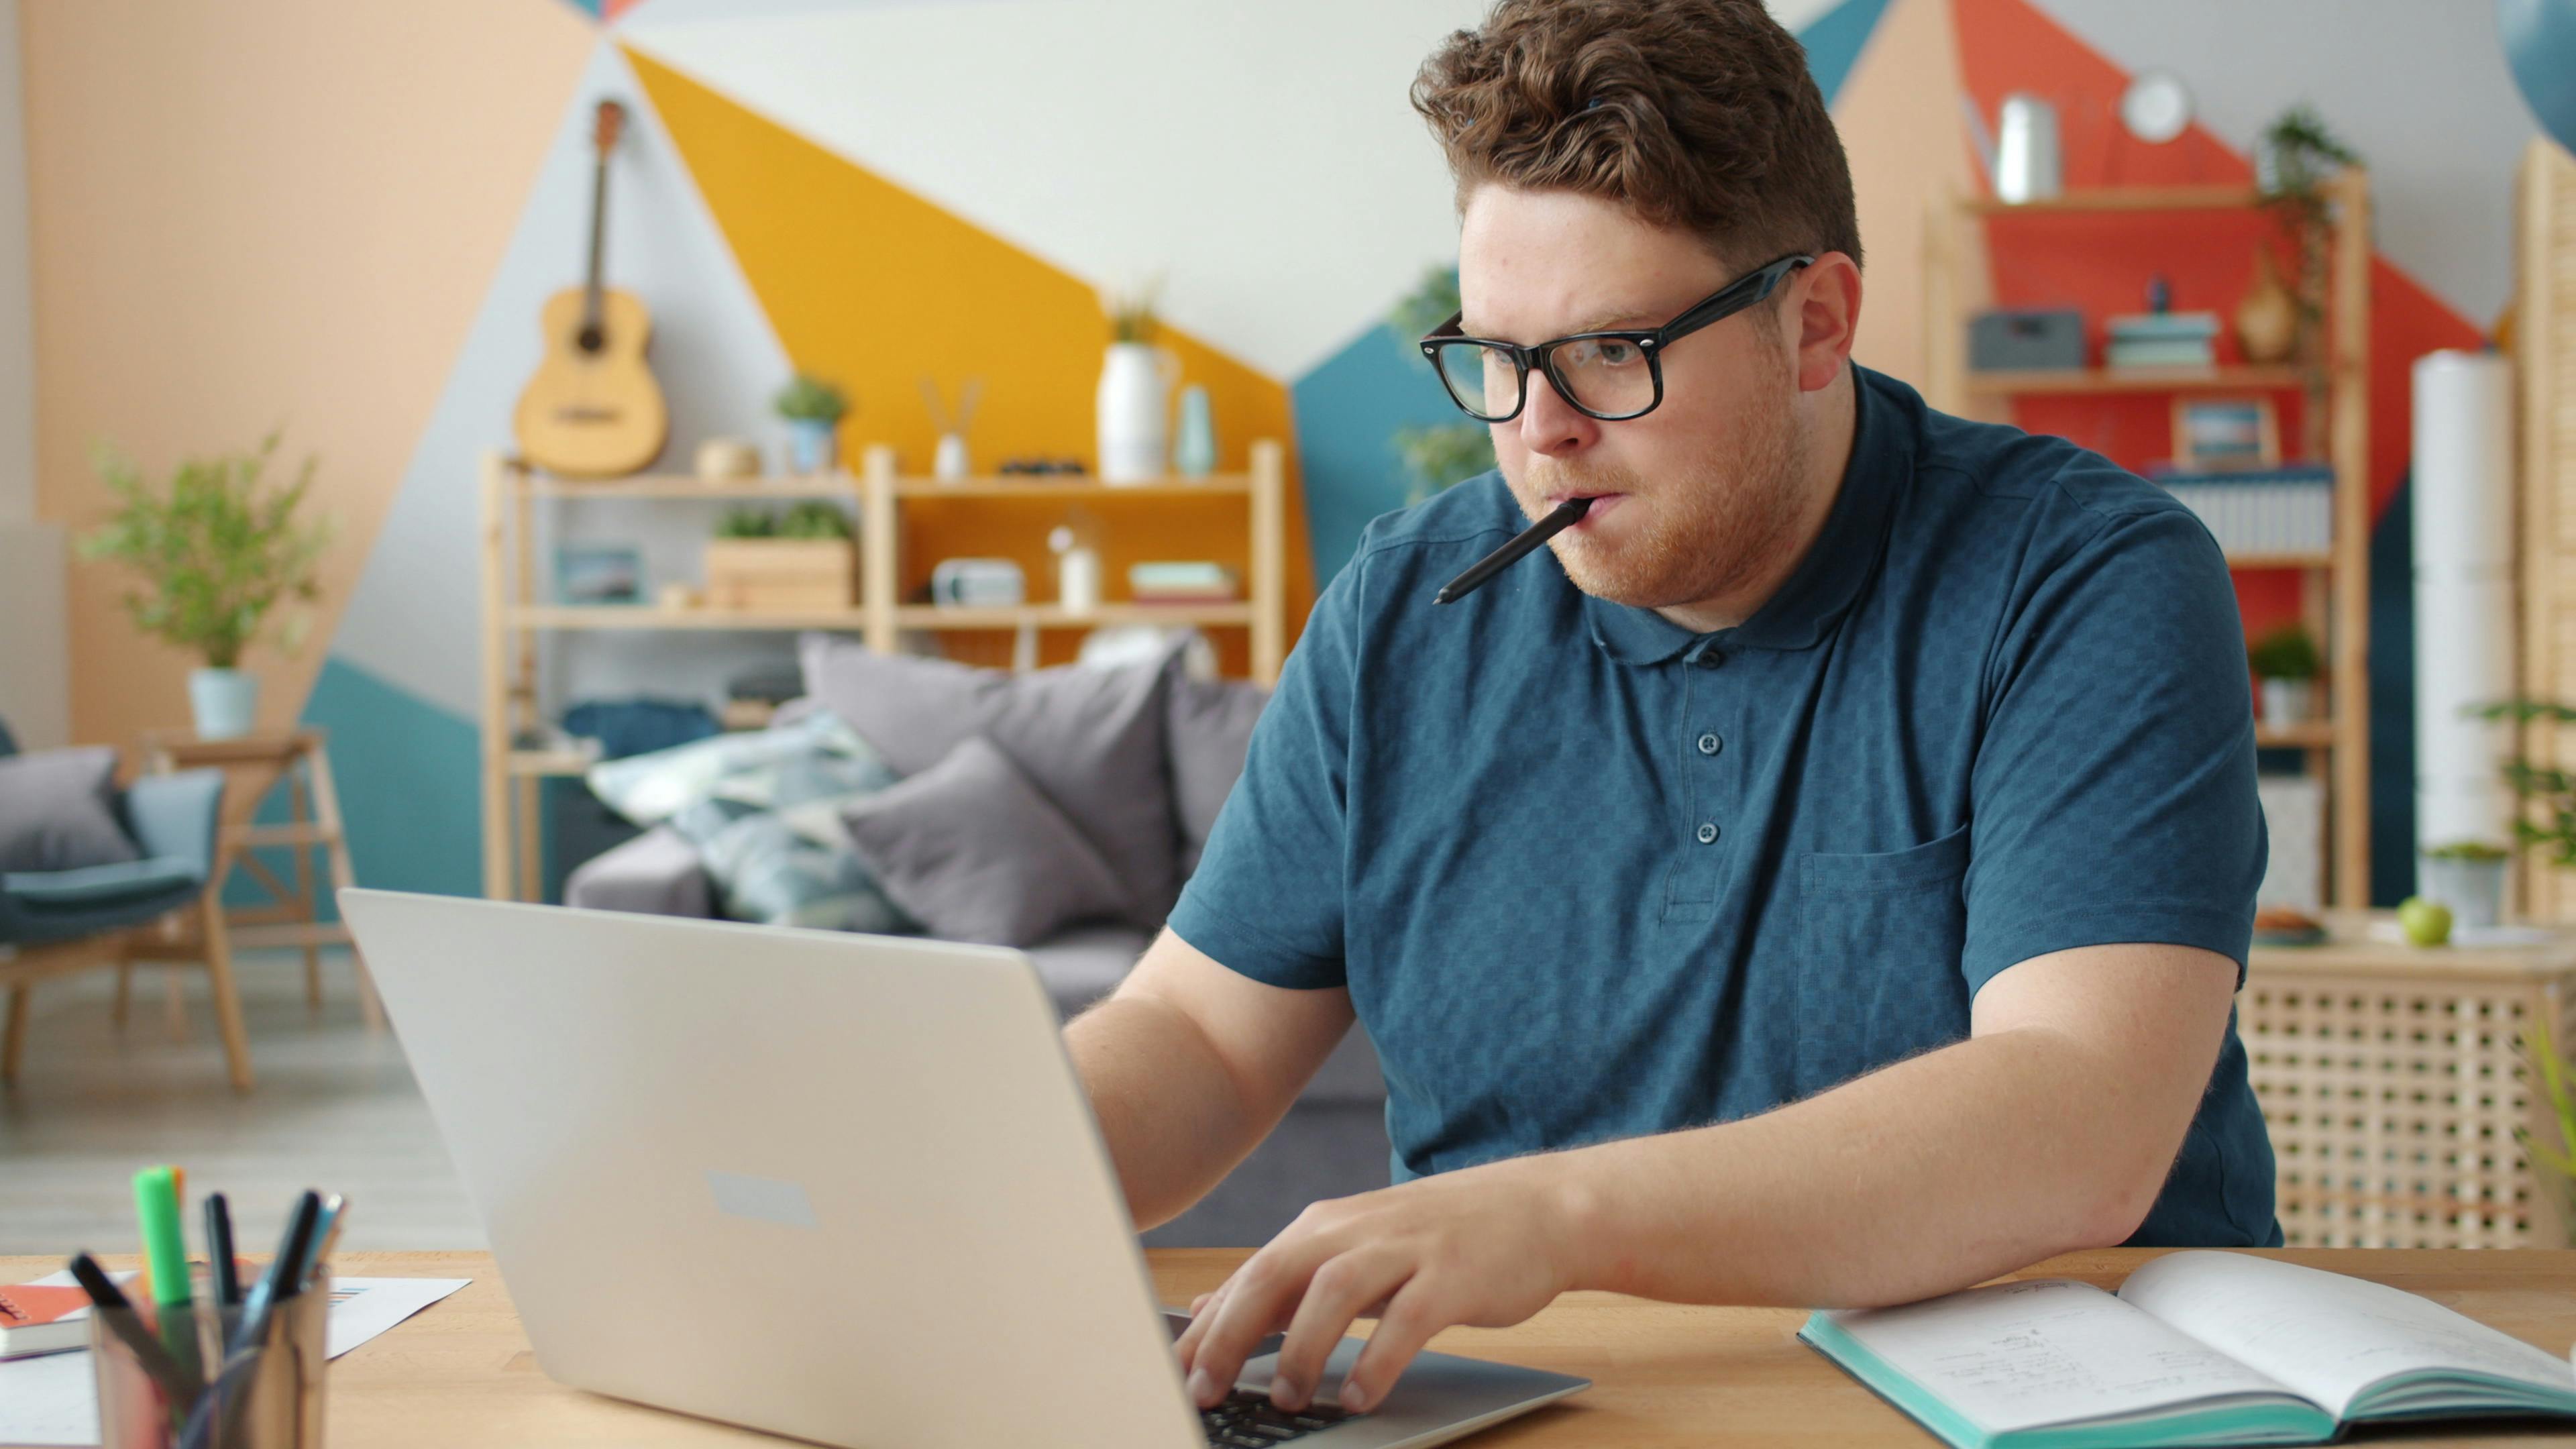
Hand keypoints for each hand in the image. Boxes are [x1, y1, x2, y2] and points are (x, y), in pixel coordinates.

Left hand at [1172, 1155, 1583, 1414]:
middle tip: (1207, 1391)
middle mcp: (1355, 1230)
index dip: (1207, 1327)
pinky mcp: (1452, 1275)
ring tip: (1288, 1400)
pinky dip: (1378, 1359)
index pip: (1249, 1276)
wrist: (1536, 1207)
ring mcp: (1405, 1249)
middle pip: (1275, 1274)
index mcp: (1324, 1228)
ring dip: (1303, 1348)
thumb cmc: (1436, 1239)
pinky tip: (1360, 1396)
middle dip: (1232, 1334)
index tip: (1174, 1374)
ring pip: (1335, 1291)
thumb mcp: (1351, 1247)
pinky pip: (1407, 1319)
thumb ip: (1282, 1281)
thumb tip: (1208, 1309)